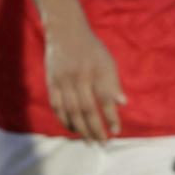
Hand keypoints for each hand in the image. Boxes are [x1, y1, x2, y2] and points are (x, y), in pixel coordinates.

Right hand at [44, 20, 125, 141]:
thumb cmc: (91, 49)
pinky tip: (74, 129)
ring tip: (90, 141)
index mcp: (96, 70)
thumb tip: (122, 104)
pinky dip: (65, 120)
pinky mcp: (52, 83)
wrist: (65, 32)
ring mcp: (63, 81)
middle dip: (95, 128)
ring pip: (71, 111)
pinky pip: (57, 107)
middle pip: (86, 109)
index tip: (117, 131)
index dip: (111, 116)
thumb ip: (113, 82)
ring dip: (81, 129)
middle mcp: (79, 77)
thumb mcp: (107, 60)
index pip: (104, 98)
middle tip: (103, 142)